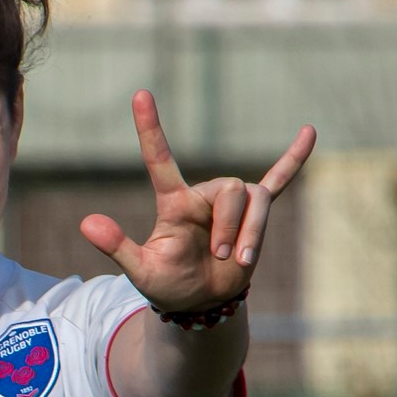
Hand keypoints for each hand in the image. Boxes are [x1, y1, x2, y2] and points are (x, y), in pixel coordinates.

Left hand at [80, 90, 315, 311]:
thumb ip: (117, 246)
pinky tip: (310, 132)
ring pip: (255, 200)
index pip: (159, 159)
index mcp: (174, 203)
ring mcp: (231, 205)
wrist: (201, 302)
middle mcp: (203, 195)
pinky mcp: (255, 216)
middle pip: (230, 191)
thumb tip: (86, 223)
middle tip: (221, 256)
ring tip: (240, 261)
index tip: (141, 94)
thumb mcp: (141, 271)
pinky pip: (278, 182)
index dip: (150, 128)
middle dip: (231, 227)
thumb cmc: (169, 285)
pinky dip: (294, 159)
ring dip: (252, 234)